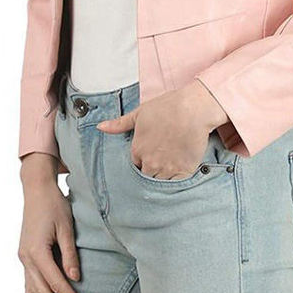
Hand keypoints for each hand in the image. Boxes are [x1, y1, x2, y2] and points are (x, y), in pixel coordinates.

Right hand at [17, 166, 86, 292]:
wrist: (36, 189)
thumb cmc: (54, 204)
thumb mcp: (66, 227)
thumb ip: (69, 253)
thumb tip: (74, 278)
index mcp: (37, 251)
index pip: (57, 282)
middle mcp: (27, 258)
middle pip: (44, 291)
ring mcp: (24, 258)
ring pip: (34, 290)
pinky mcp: (25, 255)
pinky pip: (27, 282)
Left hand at [95, 80, 229, 179]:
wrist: (192, 109)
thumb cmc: (168, 107)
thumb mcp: (140, 112)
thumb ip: (120, 123)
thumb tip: (101, 127)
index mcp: (137, 149)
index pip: (134, 165)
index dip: (142, 160)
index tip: (149, 155)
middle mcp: (149, 162)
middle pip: (145, 176)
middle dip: (150, 171)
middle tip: (160, 162)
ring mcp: (166, 169)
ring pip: (159, 183)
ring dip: (162, 178)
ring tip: (170, 168)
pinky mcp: (183, 171)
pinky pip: (175, 185)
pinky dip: (176, 181)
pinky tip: (178, 173)